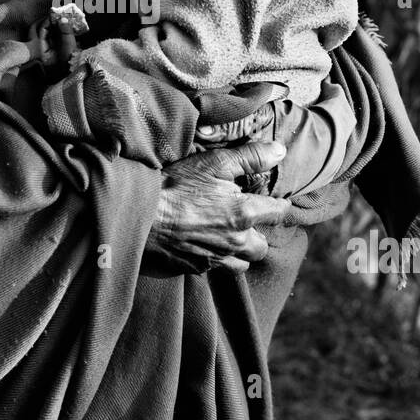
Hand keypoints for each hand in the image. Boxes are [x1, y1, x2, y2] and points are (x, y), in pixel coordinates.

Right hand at [146, 140, 290, 275]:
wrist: (139, 215)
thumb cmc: (176, 186)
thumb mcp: (213, 163)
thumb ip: (251, 157)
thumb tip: (280, 151)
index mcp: (244, 213)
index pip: (280, 213)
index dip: (280, 205)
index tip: (275, 202)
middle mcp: (236, 241)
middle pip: (263, 246)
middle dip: (258, 234)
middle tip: (244, 220)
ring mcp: (217, 258)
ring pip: (243, 263)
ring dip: (239, 252)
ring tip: (227, 236)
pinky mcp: (197, 268)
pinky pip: (217, 268)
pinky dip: (216, 258)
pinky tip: (203, 244)